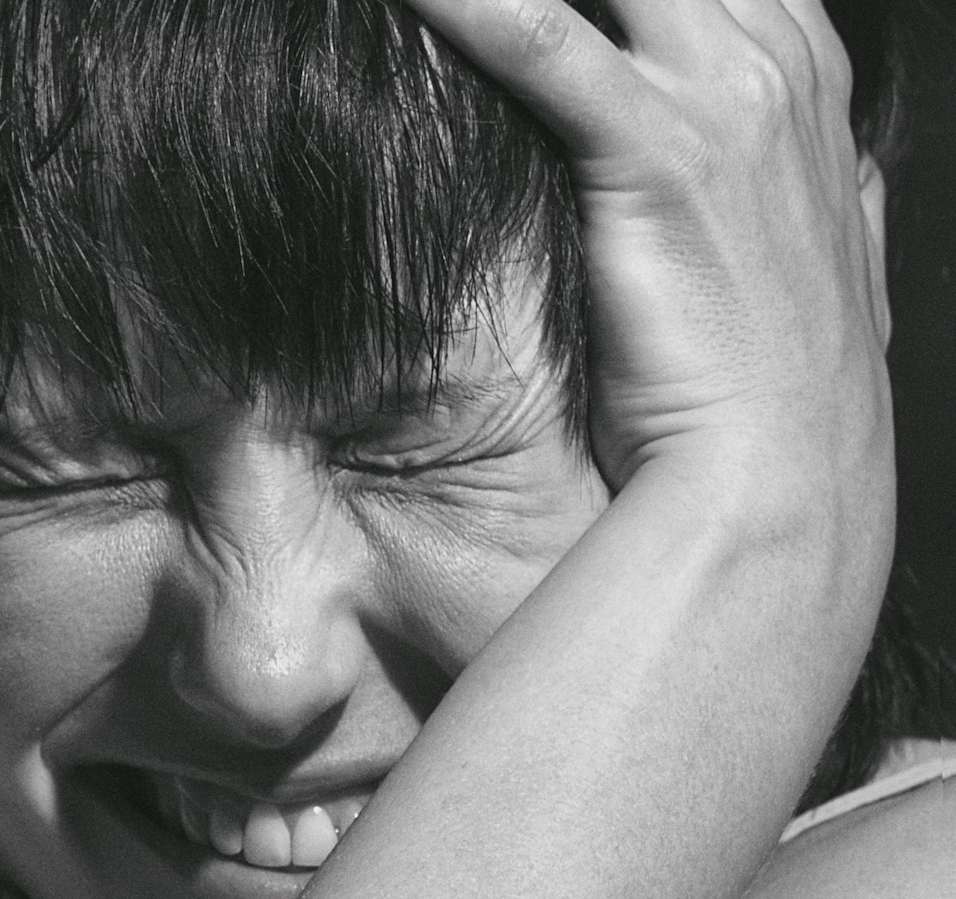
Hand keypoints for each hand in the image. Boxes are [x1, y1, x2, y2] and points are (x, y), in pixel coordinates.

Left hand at [405, 0, 893, 530]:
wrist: (783, 479)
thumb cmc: (767, 385)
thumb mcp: (803, 255)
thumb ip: (793, 182)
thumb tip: (795, 169)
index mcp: (803, 86)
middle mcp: (776, 73)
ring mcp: (727, 107)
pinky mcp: (662, 159)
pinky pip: (544, 43)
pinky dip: (469, 8)